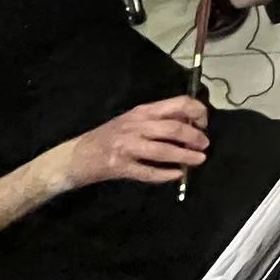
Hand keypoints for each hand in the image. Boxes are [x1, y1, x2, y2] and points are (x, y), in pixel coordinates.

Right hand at [59, 96, 209, 188]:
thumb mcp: (132, 121)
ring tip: (199, 160)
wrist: (74, 156)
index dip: (196, 113)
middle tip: (205, 145)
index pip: (177, 104)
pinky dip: (165, 174)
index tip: (203, 123)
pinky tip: (177, 175)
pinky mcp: (119, 167)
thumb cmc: (107, 137)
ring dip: (185, 156)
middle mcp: (135, 125)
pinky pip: (147, 171)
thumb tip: (189, 125)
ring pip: (163, 150)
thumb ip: (156, 121)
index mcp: (141, 111)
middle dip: (194, 136)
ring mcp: (127, 146)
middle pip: (173, 128)